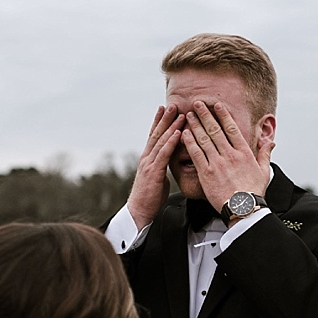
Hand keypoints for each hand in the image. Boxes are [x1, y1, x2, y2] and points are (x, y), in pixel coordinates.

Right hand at [125, 98, 186, 235]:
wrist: (139, 213)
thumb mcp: (157, 178)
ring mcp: (149, 164)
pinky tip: (178, 133)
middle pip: (157, 134)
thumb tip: (169, 160)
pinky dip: (171, 142)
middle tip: (173, 104)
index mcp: (148, 159)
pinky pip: (164, 154)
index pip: (153, 136)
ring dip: (171, 126)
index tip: (163, 108)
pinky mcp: (153, 172)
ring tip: (178, 113)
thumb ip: (161, 166)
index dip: (158, 122)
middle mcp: (147, 158)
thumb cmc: (149, 198)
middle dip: (165, 118)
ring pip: (161, 141)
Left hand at [174, 90, 266, 212]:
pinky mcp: (207, 174)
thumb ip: (265, 153)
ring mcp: (217, 163)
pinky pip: (196, 155)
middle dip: (205, 115)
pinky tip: (185, 134)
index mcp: (243, 152)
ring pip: (204, 139)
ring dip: (196, 125)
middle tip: (197, 103)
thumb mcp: (264, 171)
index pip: (231, 128)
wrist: (243, 209)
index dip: (223, 115)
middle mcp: (229, 154)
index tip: (216, 105)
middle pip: (215, 130)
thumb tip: (270, 141)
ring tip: (189, 115)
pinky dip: (190, 143)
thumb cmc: (254, 192)